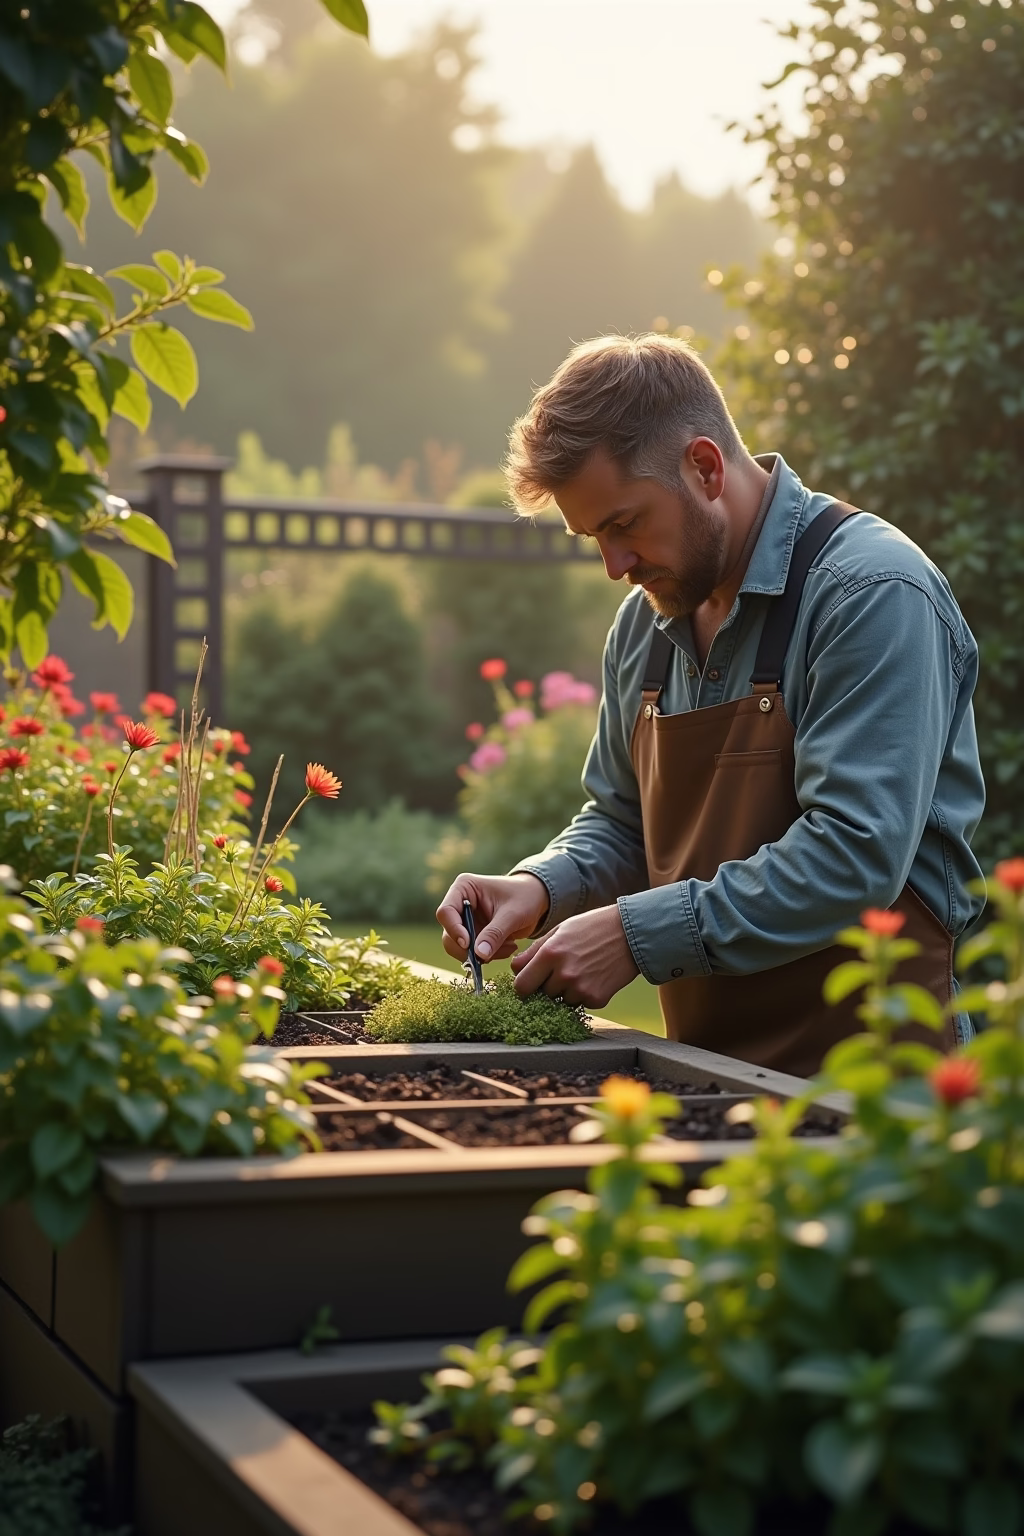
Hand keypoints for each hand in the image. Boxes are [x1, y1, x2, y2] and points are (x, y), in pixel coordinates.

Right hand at [436, 872, 549, 963]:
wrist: (537, 900)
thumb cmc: (526, 897)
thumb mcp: (513, 914)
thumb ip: (495, 933)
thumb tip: (478, 955)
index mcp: (464, 888)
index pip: (446, 912)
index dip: (454, 930)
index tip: (468, 944)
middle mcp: (459, 904)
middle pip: (449, 934)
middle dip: (469, 948)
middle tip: (491, 954)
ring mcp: (465, 921)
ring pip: (459, 948)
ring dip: (482, 954)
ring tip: (508, 947)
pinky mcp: (473, 935)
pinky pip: (472, 953)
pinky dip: (488, 956)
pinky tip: (508, 947)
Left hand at [509, 904, 638, 1008]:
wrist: (632, 933)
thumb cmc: (593, 927)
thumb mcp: (560, 930)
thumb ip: (534, 951)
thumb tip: (514, 969)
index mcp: (549, 954)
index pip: (521, 986)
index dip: (523, 984)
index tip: (529, 981)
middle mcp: (563, 974)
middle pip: (540, 995)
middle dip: (545, 986)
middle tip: (559, 971)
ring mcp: (580, 989)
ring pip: (560, 1000)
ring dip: (565, 990)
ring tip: (581, 969)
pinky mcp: (596, 999)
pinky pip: (579, 1003)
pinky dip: (583, 993)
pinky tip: (593, 975)